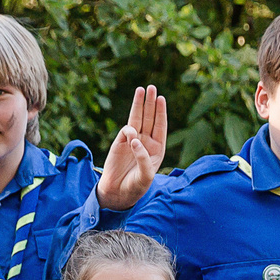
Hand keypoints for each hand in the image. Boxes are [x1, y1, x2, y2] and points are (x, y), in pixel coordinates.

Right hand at [98, 86, 167, 211]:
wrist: (118, 192)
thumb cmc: (136, 186)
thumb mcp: (146, 176)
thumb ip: (143, 158)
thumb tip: (135, 138)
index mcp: (157, 148)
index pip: (160, 126)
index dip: (160, 112)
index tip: (161, 99)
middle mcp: (146, 142)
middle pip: (149, 118)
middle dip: (150, 103)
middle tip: (151, 87)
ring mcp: (132, 141)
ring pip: (137, 119)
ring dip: (139, 105)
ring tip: (141, 89)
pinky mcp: (119, 143)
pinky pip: (126, 131)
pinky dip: (129, 130)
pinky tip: (132, 137)